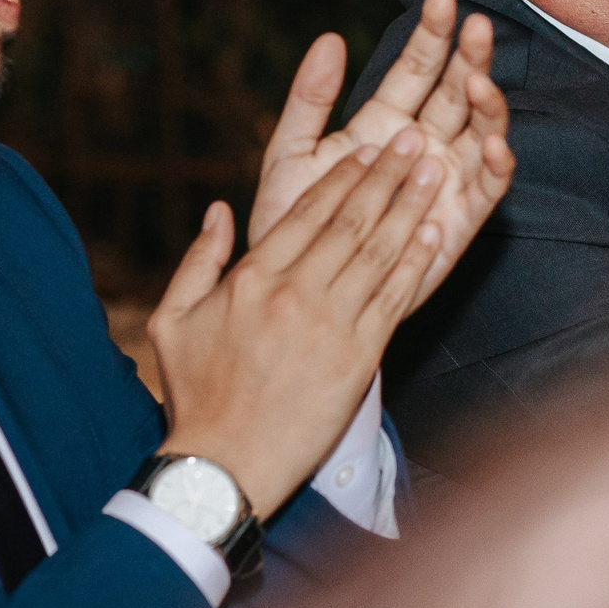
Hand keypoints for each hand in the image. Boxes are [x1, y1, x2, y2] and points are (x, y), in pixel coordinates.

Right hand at [150, 133, 446, 517]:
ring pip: (378, 252)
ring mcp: (330, 325)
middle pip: (350, 221)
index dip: (341, 178)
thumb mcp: (174, 321)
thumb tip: (219, 210)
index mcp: (252, 279)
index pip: (305, 213)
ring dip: (409, 207)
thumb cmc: (196, 395)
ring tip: (431, 172)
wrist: (226, 466)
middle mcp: (294, 293)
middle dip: (386, 176)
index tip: (365, 151)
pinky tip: (434, 232)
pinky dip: (416, 262)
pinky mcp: (359, 358)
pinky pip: (394, 298)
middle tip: (413, 141)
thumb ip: (198, 261)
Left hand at [246, 0, 513, 304]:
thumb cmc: (291, 226)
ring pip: (480, 130)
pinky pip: (489, 187)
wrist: (297, 292)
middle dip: (469, 56)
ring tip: (480, 81)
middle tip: (477, 25)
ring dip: (488, 103)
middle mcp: (422, 145)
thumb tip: (328, 38)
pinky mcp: (461, 220)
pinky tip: (492, 143)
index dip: (431, 34)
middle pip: (457, 91)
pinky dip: (497, 164)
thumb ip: (308, 99)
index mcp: (382, 123)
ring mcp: (446, 180)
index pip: (417, 68)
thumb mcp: (289, 154)